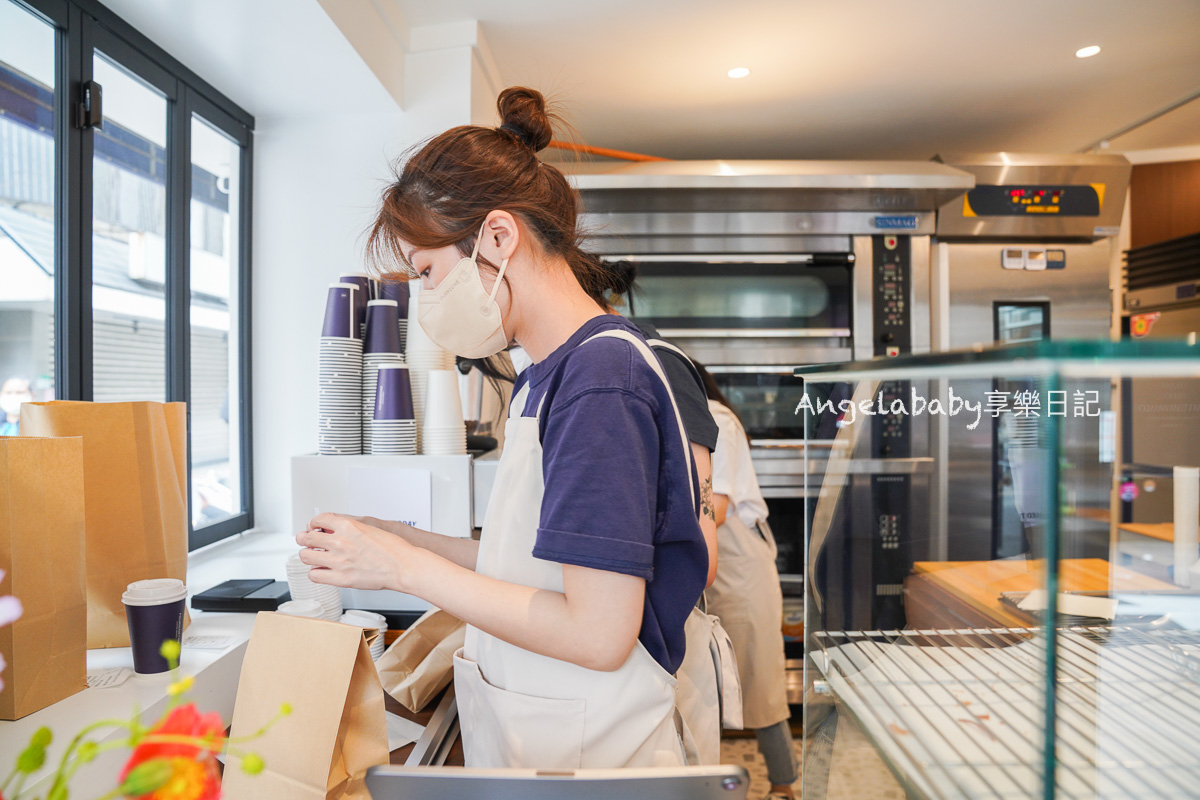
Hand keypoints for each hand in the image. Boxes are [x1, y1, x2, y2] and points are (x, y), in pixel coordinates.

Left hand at [295, 513, 416, 590]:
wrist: (403, 566)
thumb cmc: (392, 549)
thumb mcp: (369, 527)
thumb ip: (348, 528)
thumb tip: (332, 530)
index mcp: (348, 526)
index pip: (317, 520)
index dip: (312, 524)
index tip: (312, 528)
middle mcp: (340, 542)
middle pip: (306, 537)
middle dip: (304, 539)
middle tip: (306, 541)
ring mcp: (338, 561)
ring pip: (305, 556)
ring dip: (307, 555)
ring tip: (312, 556)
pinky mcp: (340, 578)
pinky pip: (314, 575)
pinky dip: (315, 572)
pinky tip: (321, 570)